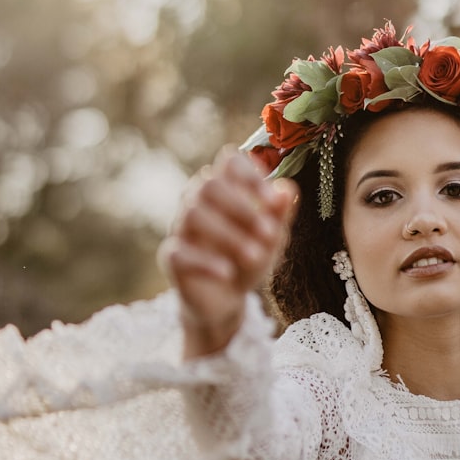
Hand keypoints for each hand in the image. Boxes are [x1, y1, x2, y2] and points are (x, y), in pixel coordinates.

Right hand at [159, 148, 297, 358]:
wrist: (228, 298)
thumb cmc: (250, 257)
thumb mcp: (272, 237)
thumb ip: (279, 214)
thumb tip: (288, 189)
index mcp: (225, 188)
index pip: (230, 162)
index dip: (251, 175)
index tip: (274, 202)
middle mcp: (198, 201)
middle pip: (209, 185)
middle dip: (243, 209)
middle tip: (269, 233)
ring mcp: (181, 228)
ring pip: (193, 214)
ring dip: (229, 235)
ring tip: (255, 256)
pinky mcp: (172, 257)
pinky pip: (180, 252)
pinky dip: (206, 262)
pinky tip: (228, 273)